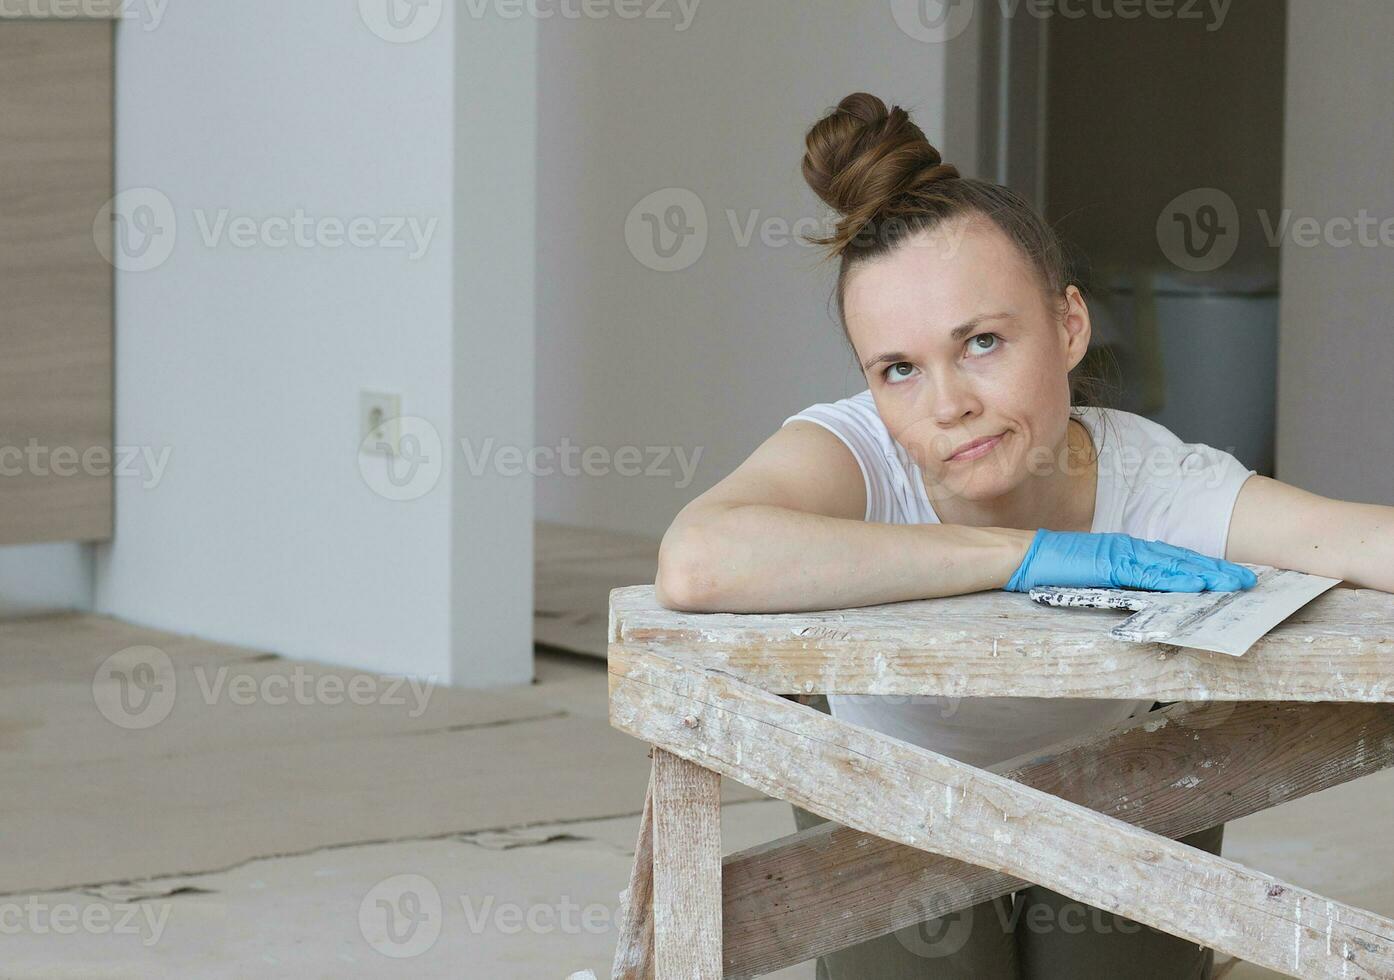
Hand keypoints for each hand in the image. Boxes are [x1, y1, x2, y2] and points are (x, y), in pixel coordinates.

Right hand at [1004, 529, 1257, 592]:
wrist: (1019, 556)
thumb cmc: (1047, 568)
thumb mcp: (1088, 575)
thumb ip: (1114, 581)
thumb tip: (1138, 597)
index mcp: (1123, 550)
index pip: (1171, 559)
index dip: (1202, 566)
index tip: (1227, 576)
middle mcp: (1127, 547)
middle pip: (1181, 559)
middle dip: (1216, 570)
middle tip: (1248, 581)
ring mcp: (1120, 554)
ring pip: (1173, 565)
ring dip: (1206, 574)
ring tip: (1234, 584)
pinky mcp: (1110, 564)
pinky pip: (1149, 574)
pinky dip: (1176, 579)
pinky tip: (1197, 586)